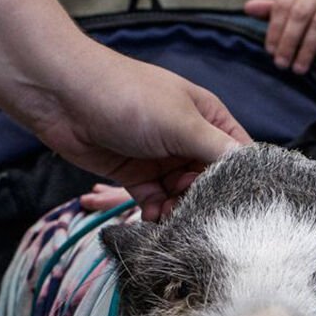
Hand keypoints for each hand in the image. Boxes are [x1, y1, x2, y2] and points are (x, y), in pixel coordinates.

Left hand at [21, 44, 248, 220]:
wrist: (63, 96)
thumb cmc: (127, 97)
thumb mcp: (181, 122)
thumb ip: (217, 149)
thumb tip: (253, 170)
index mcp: (208, 118)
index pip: (238, 155)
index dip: (240, 180)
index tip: (236, 204)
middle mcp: (188, 139)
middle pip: (211, 181)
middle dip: (205, 200)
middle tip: (195, 213)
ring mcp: (161, 158)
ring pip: (182, 195)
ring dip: (179, 210)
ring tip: (171, 219)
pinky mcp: (136, 175)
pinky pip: (155, 201)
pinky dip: (156, 213)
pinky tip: (152, 219)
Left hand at [243, 0, 315, 73]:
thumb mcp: (300, 1)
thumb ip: (275, 7)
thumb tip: (247, 8)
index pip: (283, 4)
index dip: (274, 30)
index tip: (270, 51)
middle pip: (299, 15)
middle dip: (288, 42)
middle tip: (282, 64)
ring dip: (307, 49)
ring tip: (299, 68)